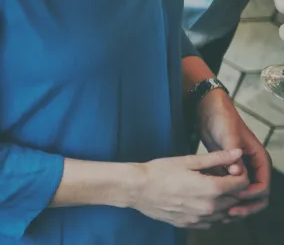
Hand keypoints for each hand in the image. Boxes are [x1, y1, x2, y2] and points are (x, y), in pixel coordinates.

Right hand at [130, 149, 256, 227]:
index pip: (242, 184)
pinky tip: (203, 202)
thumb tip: (237, 153)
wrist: (137, 189)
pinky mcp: (193, 225)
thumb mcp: (187, 160)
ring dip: (227, 202)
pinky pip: (214, 222)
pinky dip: (215, 213)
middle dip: (235, 188)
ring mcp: (202, 219)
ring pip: (228, 213)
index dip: (241, 175)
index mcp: (212, 189)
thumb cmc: (159, 172)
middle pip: (237, 199)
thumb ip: (215, 158)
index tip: (231, 170)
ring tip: (213, 191)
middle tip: (222, 178)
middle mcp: (211, 207)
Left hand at [196, 88, 271, 217]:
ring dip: (236, 204)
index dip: (250, 195)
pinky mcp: (229, 171)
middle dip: (247, 206)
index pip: (262, 186)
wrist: (209, 111)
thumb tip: (237, 173)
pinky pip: (232, 189)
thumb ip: (232, 154)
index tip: (235, 197)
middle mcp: (254, 167)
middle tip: (230, 213)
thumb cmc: (223, 119)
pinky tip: (213, 202)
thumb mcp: (228, 135)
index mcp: (260, 160)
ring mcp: (242, 170)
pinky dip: (226, 197)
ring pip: (245, 195)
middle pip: (258, 196)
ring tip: (222, 212)